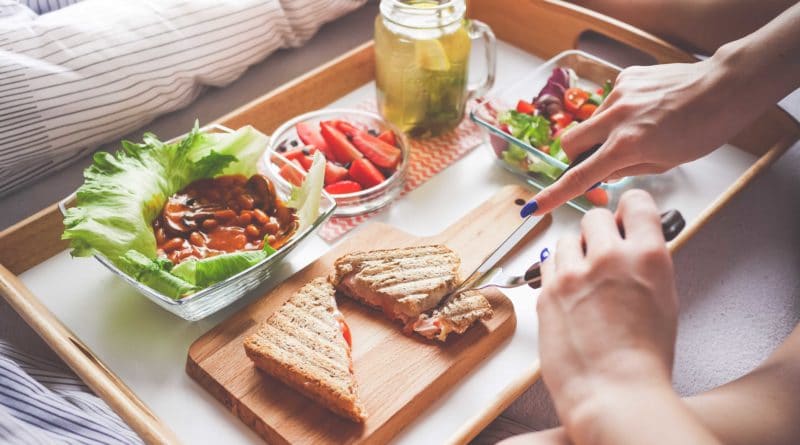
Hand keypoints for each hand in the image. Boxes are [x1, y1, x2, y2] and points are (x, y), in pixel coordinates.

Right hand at [529, 53, 759, 215]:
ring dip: (603, 132)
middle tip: (597, 159)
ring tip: (639, 129)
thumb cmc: (703, 128)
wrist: (723, 87)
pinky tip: (646, 110)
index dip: (555, 194)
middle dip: (575, 155)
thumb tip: (602, 172)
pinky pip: (609, 102)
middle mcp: (616, 119)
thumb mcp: (664, 163)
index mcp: (627, 146)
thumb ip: (626, 168)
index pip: (580, 176)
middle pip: (569, 142)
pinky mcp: (625, 79)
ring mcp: (619, 95)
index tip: (535, 206)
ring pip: (591, 121)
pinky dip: (620, 111)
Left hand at [537, 190, 678, 428]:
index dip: (630, 208)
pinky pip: (547, 263)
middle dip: (599, 231)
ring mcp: (574, 273)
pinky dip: (556, 272)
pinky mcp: (547, 291)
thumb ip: (645, 265)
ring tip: (585, 281)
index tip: (625, 217)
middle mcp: (610, 257)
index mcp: (648, 257)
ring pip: (568, 239)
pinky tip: (568, 293)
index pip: (636, 202)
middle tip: (603, 254)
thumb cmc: (644, 359)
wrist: (614, 394)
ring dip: (576, 252)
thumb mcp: (663, 300)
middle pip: (595, 217)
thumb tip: (633, 247)